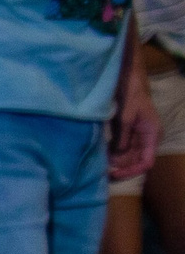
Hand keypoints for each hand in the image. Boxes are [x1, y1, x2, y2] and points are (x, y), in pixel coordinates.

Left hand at [110, 58, 158, 181]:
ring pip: (128, 157)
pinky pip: (122, 149)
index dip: (132, 171)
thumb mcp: (125, 117)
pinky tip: (102, 157)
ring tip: (101, 167)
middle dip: (122, 168)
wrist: (128, 79)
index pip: (147, 162)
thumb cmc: (131, 94)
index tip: (115, 174)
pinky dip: (113, 154)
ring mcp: (137, 136)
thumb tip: (117, 157)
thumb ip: (123, 138)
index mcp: (152, 134)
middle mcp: (147, 138)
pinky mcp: (128, 132)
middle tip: (103, 174)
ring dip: (116, 163)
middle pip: (136, 162)